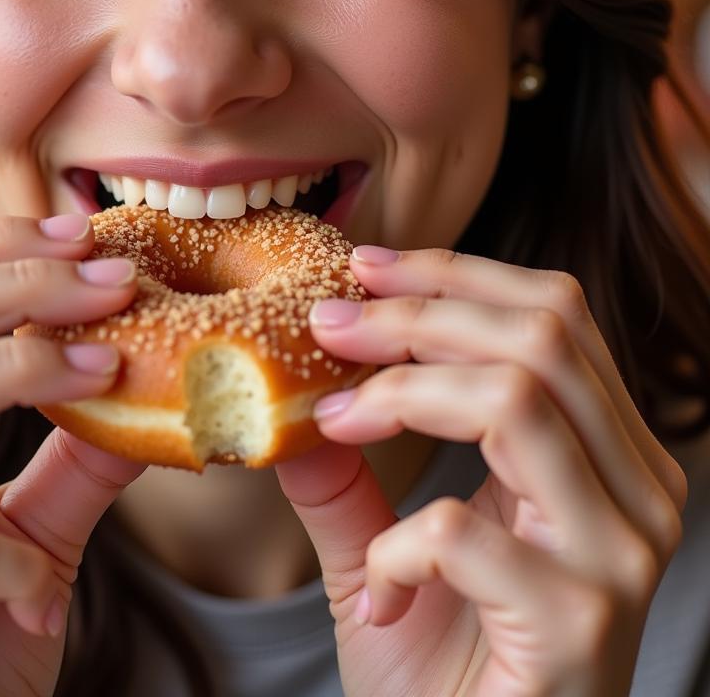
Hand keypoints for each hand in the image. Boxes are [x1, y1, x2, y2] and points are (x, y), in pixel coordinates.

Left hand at [276, 247, 686, 696]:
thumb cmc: (443, 670)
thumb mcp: (384, 549)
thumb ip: (346, 473)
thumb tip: (289, 394)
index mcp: (604, 453)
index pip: (551, 314)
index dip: (451, 275)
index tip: (359, 268)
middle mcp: (635, 490)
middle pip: (539, 336)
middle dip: (416, 313)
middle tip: (327, 325)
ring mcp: (619, 554)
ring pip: (516, 400)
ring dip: (400, 394)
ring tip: (335, 422)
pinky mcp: (582, 622)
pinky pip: (465, 528)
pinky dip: (396, 544)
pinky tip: (378, 588)